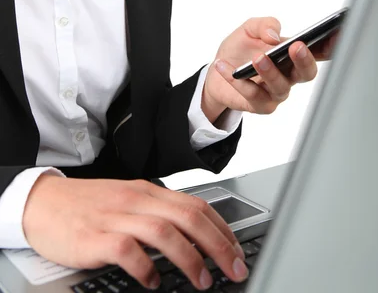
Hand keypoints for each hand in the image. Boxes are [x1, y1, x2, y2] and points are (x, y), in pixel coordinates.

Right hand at [23, 175, 247, 289]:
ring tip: (203, 281)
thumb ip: (157, 213)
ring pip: (164, 231)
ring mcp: (116, 216)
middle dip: (218, 245)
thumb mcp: (128, 202)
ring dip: (189, 258)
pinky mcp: (95, 237)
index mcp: (148, 191)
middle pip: (188, 216)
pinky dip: (145, 266)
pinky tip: (153, 282)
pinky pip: (127, 250)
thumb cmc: (88, 206)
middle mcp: (136, 200)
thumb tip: (193, 235)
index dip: (222, 229)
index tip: (237, 251)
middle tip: (235, 269)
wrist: (44, 202)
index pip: (196, 205)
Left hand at [202, 17, 325, 122]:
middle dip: (305, 60)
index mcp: (293, 54)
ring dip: (270, 72)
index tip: (335, 34)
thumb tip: (274, 35)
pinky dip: (238, 81)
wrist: (216, 70)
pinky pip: (253, 96)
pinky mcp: (260, 105)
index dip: (332, 44)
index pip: (319, 50)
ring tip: (257, 58)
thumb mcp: (249, 29)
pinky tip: (224, 66)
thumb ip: (264, 24)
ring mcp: (277, 91)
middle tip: (296, 47)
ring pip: (281, 86)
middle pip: (307, 73)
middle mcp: (290, 74)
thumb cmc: (240, 49)